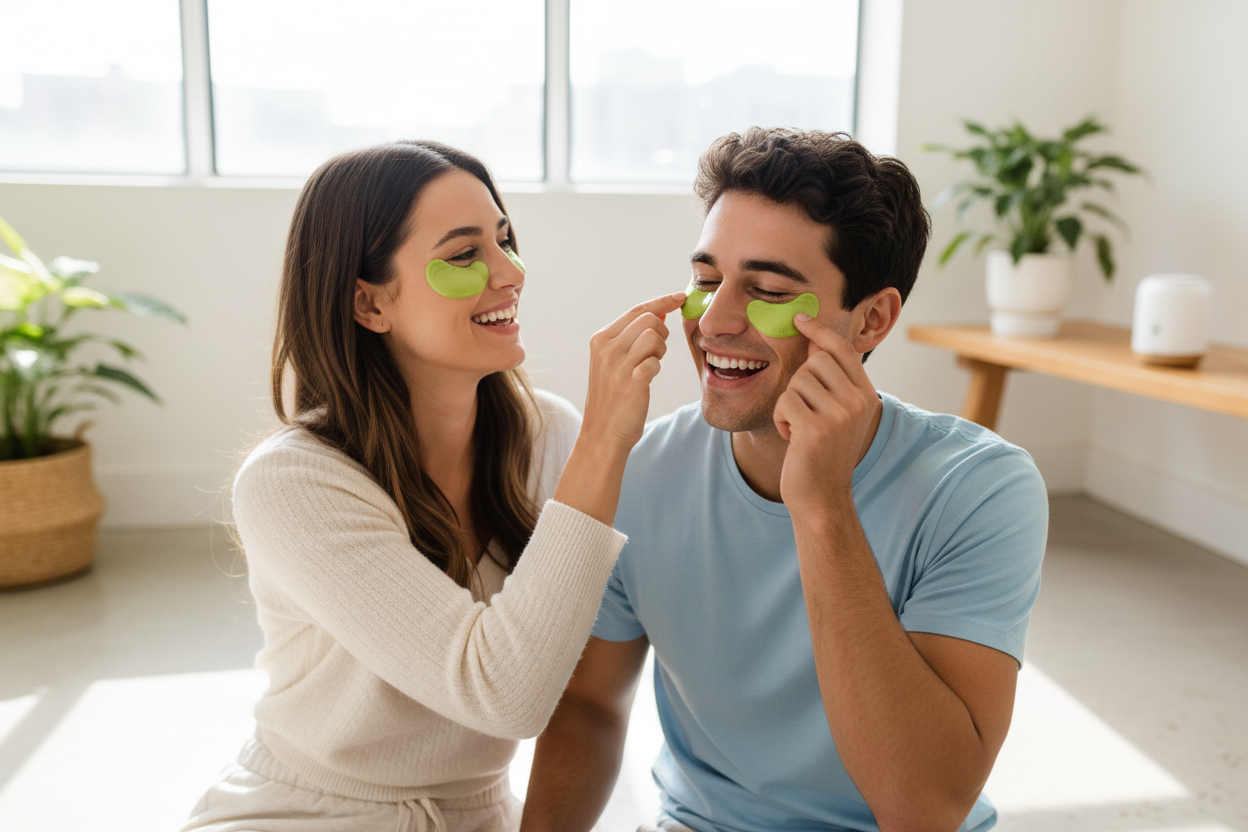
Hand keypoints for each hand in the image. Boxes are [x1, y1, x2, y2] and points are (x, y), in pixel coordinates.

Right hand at [581, 293, 685, 452]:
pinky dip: (656, 368)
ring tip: (650, 366)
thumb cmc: (613, 397)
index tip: (680, 296)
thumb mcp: (614, 362)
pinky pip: (655, 362)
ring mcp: (617, 365)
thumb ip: (632, 337)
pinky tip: (647, 379)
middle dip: (661, 333)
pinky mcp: (631, 382)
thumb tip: (659, 312)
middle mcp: (606, 348)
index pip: (637, 310)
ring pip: (654, 336)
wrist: (602, 434)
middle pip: (649, 319)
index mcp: (600, 339)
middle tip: (655, 353)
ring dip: (660, 351)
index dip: (662, 301)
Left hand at [773, 314, 879, 516]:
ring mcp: (839, 416)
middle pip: (815, 361)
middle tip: (803, 412)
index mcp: (867, 396)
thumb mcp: (836, 414)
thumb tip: (815, 340)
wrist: (822, 499)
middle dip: (799, 383)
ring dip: (788, 404)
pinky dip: (781, 419)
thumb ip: (831, 381)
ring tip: (798, 427)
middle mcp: (858, 402)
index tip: (800, 318)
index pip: (842, 350)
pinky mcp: (816, 429)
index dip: (820, 331)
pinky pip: (785, 402)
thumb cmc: (823, 455)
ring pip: (797, 381)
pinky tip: (791, 437)